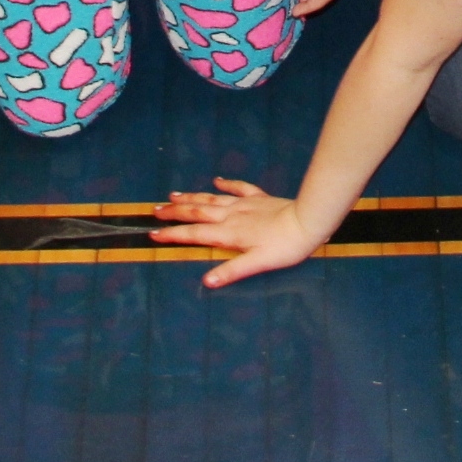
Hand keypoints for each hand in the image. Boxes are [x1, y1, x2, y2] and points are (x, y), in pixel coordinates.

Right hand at [150, 176, 323, 286]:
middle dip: (175, 212)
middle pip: (198, 212)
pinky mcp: (258, 197)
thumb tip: (206, 282)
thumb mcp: (258, 264)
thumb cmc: (285, 247)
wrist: (307, 221)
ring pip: (212, 198)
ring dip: (192, 197)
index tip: (154, 234)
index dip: (173, 235)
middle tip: (155, 211)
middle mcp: (232, 216)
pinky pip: (239, 187)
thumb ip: (232, 271)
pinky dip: (226, 183)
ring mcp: (245, 204)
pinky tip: (217, 179)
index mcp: (229, 233)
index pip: (195, 234)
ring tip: (173, 195)